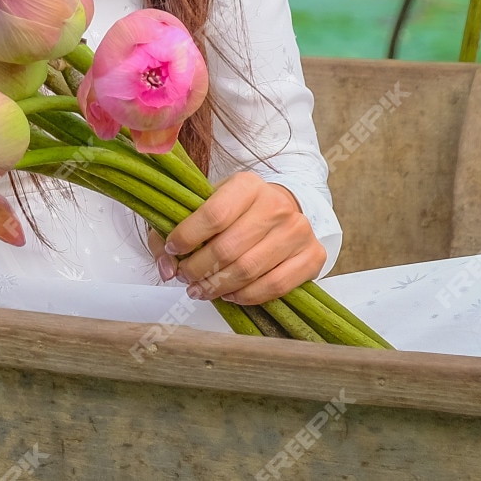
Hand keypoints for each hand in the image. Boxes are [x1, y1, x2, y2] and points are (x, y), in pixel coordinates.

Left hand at [147, 172, 325, 305]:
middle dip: (199, 269)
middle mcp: (276, 204)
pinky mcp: (313, 255)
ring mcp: (298, 231)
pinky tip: (230, 295)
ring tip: (201, 290)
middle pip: (228, 248)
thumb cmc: (236, 211)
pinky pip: (275, 285)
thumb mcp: (204, 206)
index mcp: (247, 184)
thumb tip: (167, 269)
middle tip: (185, 278)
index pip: (212, 215)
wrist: (284, 209)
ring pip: (249, 270)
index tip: (173, 250)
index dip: (187, 237)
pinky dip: (247, 296)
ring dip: (218, 287)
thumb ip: (173, 232)